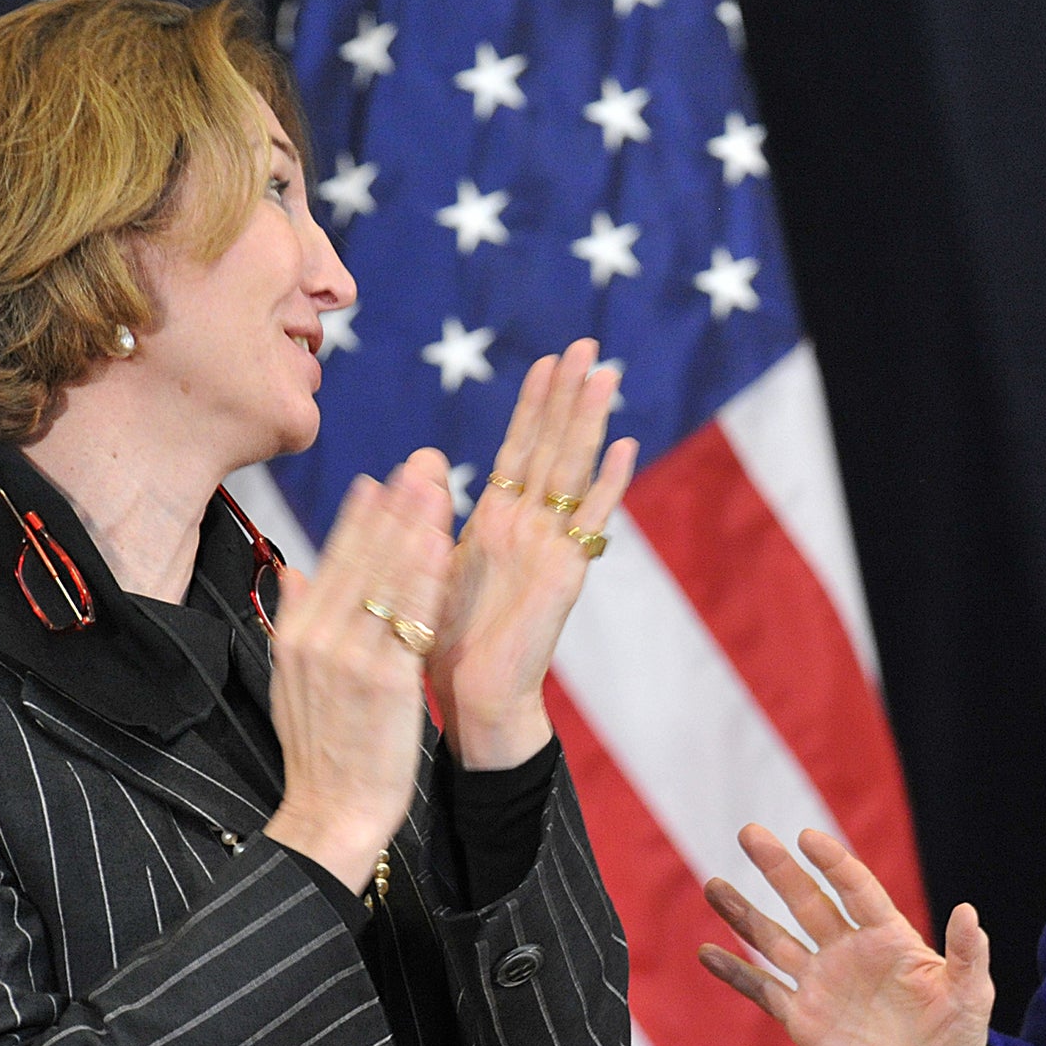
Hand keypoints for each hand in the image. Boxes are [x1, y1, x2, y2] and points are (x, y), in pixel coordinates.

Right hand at [262, 450, 452, 889]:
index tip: (384, 477)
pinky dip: (422, 579)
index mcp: (296, 634)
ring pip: (384, 580)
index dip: (362, 517)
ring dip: (412, 527)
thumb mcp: (294, 682)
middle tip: (421, 461)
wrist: (331, 815)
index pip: (333, 561)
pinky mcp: (382, 682)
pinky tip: (440, 545)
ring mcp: (348, 658)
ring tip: (436, 484)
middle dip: (393, 507)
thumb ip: (297, 622)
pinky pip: (406, 619)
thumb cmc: (323, 751)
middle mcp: (316, 638)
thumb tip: (295, 573)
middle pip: (360, 558)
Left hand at [431, 338, 637, 768]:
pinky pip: (590, 522)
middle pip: (552, 447)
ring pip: (573, 471)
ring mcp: (553, 549)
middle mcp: (531, 529)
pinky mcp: (565, 575)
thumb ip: (429, 516)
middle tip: (585, 344)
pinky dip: (610, 485)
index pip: (519, 450)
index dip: (533, 406)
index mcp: (498, 524)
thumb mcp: (429, 565)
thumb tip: (418, 464)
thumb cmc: (448, 644)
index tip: (545, 360)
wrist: (474, 701)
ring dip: (589, 422)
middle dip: (567, 396)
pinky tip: (626, 447)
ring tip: (604, 374)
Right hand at [698, 826, 995, 1045]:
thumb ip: (967, 954)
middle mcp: (848, 950)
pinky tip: (707, 951)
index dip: (833, 863)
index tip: (808, 838)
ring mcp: (823, 982)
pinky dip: (736, 973)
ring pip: (775, 940)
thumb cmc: (960, 1033)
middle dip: (778, 868)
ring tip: (713, 885)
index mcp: (888, 936)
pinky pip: (764, 990)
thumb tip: (969, 912)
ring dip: (744, 914)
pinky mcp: (805, 1018)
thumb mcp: (972, 994)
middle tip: (750, 832)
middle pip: (807, 901)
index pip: (855, 889)